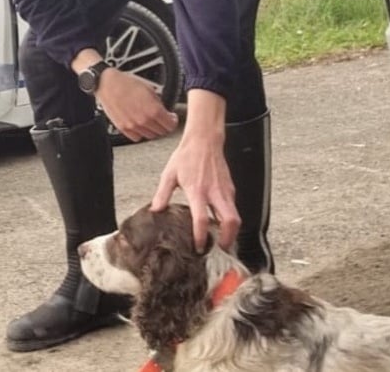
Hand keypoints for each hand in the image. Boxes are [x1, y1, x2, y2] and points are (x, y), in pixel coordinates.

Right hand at [94, 68, 178, 141]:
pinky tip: (139, 124)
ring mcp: (133, 126)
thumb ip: (159, 103)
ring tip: (149, 121)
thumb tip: (164, 111)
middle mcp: (144, 120)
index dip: (172, 121)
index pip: (170, 125)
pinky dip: (140, 133)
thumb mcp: (149, 89)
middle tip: (161, 119)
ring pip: (150, 136)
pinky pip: (137, 137)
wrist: (108, 84)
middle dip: (163, 125)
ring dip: (152, 130)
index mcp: (153, 110)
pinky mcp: (123, 128)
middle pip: (161, 132)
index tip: (171, 118)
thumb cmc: (127, 83)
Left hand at [150, 90, 238, 252]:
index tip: (198, 248)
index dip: (201, 237)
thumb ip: (162, 194)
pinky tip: (219, 224)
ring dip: (230, 232)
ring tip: (220, 242)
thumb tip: (154, 210)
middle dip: (227, 239)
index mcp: (198, 190)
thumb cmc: (187, 156)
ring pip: (235, 217)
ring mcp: (225, 191)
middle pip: (230, 221)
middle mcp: (215, 192)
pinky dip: (229, 219)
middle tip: (218, 250)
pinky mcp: (231, 189)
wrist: (204, 139)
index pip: (202, 219)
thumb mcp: (170, 174)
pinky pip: (233, 208)